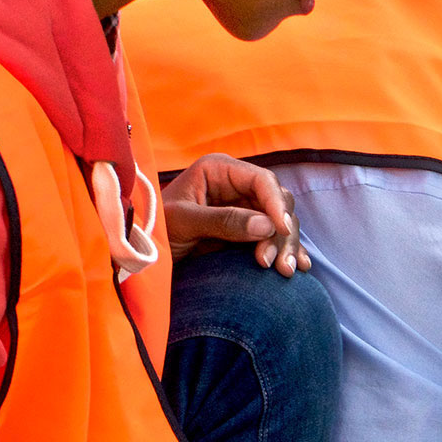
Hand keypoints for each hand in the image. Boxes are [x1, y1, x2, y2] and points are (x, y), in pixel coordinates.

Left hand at [163, 153, 308, 274]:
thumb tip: (266, 225)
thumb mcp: (184, 223)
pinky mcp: (246, 231)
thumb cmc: (154, 228)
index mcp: (219, 170)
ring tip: (285, 271)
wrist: (142, 252)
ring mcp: (244, 208)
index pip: (261, 180)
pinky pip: (275, 237)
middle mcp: (236, 185)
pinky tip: (299, 266)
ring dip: (287, 245)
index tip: (282, 230)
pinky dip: (287, 251)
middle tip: (277, 264)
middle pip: (277, 202)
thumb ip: (222, 222)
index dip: (276, 204)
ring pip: (280, 222)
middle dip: (283, 231)